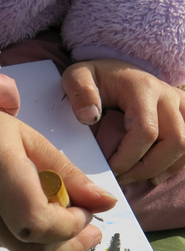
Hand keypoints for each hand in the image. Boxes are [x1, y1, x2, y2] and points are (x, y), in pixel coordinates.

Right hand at [0, 101, 116, 250]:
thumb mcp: (30, 139)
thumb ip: (68, 174)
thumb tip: (107, 205)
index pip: (34, 220)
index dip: (67, 227)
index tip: (85, 213)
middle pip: (28, 246)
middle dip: (66, 245)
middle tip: (89, 233)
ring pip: (15, 248)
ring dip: (42, 237)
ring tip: (46, 209)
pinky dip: (17, 234)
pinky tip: (13, 209)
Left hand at [62, 59, 184, 185]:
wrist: (114, 71)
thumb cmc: (94, 79)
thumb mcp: (76, 76)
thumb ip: (79, 91)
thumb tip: (90, 117)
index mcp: (142, 88)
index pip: (146, 131)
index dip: (128, 157)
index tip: (108, 168)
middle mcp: (167, 96)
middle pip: (174, 142)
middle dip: (146, 168)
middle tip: (120, 178)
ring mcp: (180, 106)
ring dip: (161, 168)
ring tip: (133, 178)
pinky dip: (173, 165)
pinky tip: (153, 176)